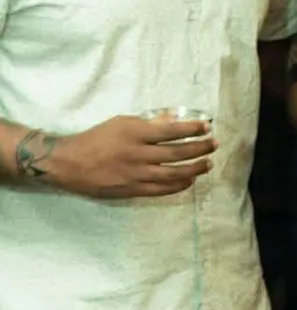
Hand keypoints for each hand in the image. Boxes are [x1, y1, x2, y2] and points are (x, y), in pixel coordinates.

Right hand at [39, 116, 214, 198]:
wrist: (70, 164)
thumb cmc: (96, 138)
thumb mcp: (121, 123)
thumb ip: (148, 123)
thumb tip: (173, 119)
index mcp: (135, 133)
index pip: (172, 130)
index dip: (193, 129)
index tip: (207, 127)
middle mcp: (138, 154)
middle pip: (178, 152)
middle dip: (200, 148)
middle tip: (213, 145)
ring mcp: (137, 174)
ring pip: (174, 173)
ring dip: (195, 169)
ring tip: (207, 164)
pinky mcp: (133, 190)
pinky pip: (163, 189)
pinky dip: (179, 185)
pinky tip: (190, 180)